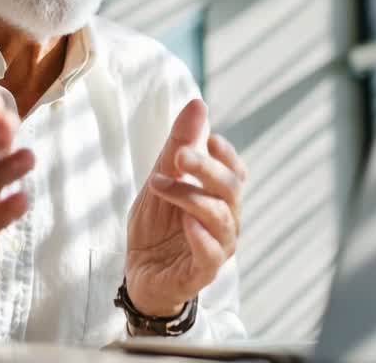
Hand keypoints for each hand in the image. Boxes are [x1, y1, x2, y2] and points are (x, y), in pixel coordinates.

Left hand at [125, 99, 247, 318]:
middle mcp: (226, 220)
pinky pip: (211, 254)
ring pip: (220, 217)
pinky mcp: (202, 272)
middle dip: (207, 169)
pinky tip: (186, 222)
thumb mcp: (161, 180)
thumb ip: (179, 145)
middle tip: (180, 155)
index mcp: (219, 197)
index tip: (209, 137)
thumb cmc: (157, 226)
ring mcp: (218, 248)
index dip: (227, 154)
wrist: (140, 272)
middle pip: (231, 189)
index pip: (236, 171)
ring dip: (191, 197)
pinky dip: (201, 236)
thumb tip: (198, 103)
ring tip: (161, 184)